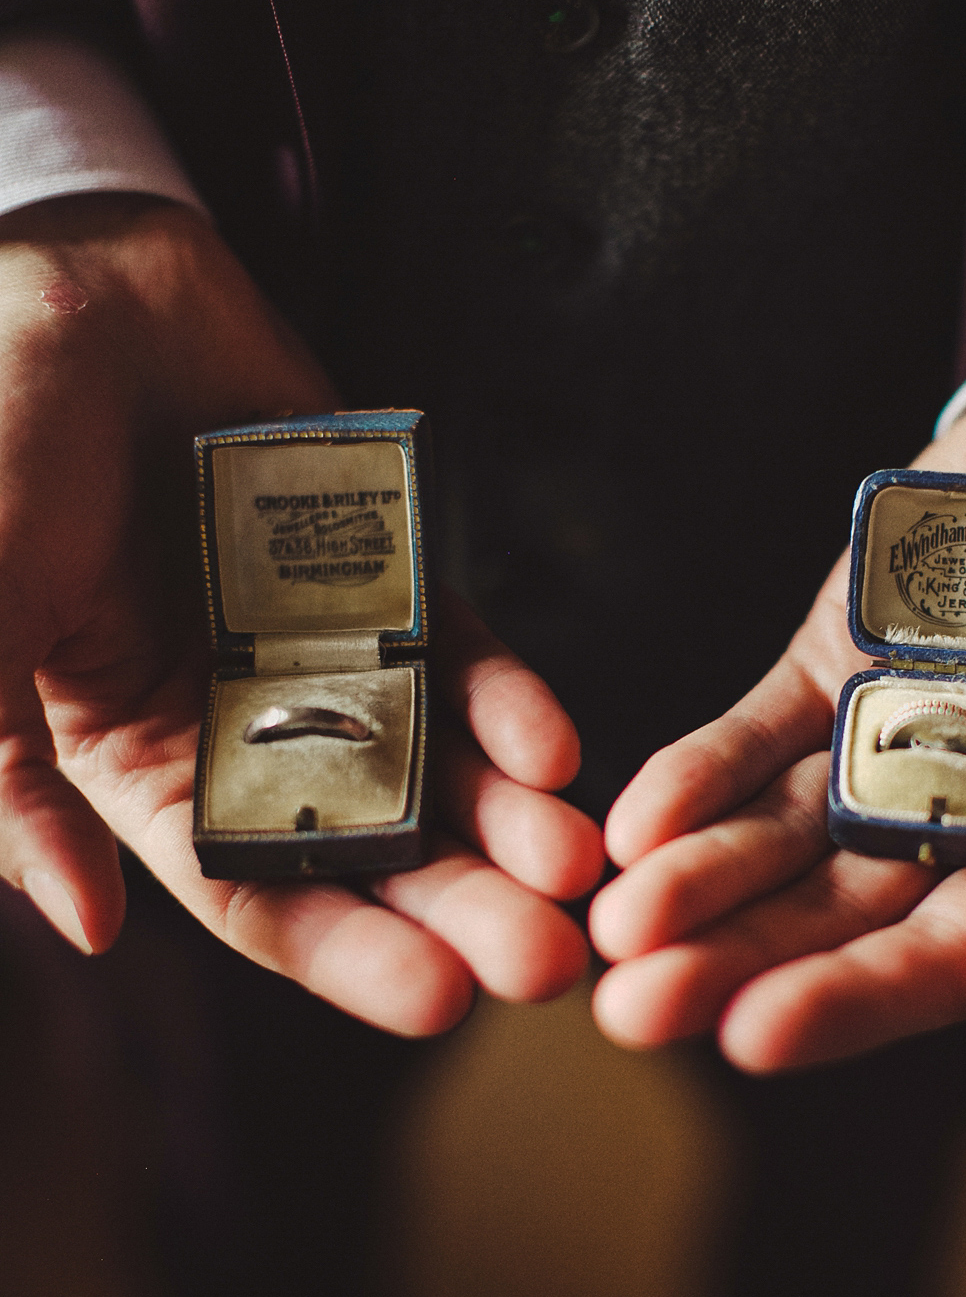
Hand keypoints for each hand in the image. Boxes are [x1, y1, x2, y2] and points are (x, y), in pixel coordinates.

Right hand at [0, 194, 602, 1031]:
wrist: (71, 293)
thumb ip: (14, 781)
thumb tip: (91, 925)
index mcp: (150, 766)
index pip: (260, 897)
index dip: (348, 956)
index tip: (441, 1003)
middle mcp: (250, 729)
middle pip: (373, 850)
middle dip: (461, 909)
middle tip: (553, 964)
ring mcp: (326, 652)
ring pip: (434, 762)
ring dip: (508, 819)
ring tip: (578, 865)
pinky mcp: (384, 575)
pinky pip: (457, 647)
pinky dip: (506, 696)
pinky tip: (556, 748)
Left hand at [589, 376, 965, 1068]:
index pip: (935, 958)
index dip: (846, 1000)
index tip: (748, 1038)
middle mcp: (955, 825)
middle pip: (833, 913)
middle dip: (734, 958)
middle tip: (630, 1006)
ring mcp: (885, 746)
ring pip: (779, 833)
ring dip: (696, 877)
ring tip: (611, 921)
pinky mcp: (832, 670)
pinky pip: (758, 733)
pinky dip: (697, 774)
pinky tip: (633, 821)